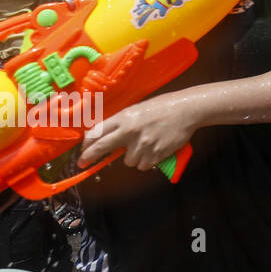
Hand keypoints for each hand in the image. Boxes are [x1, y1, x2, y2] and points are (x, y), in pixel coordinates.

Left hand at [78, 92, 199, 171]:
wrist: (187, 110)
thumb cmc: (163, 107)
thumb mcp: (138, 110)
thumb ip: (122, 123)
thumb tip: (107, 137)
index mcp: (124, 117)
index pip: (97, 132)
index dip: (87, 144)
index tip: (83, 151)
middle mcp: (130, 130)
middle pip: (102, 147)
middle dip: (89, 157)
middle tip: (83, 163)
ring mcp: (142, 143)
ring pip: (127, 161)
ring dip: (134, 156)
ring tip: (147, 144)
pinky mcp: (154, 154)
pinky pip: (143, 165)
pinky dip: (148, 160)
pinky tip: (156, 149)